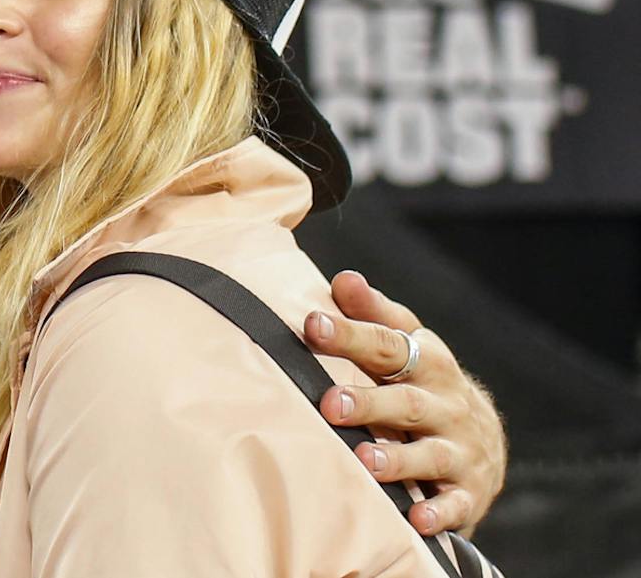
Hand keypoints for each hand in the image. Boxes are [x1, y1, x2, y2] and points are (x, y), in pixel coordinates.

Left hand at [307, 269, 506, 537]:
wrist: (484, 442)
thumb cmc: (424, 383)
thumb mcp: (406, 344)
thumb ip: (373, 314)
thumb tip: (344, 279)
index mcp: (428, 363)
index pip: (388, 344)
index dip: (351, 334)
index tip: (312, 324)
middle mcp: (447, 405)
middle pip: (407, 402)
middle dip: (369, 403)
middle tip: (330, 404)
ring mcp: (460, 450)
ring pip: (430, 454)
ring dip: (398, 458)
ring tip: (365, 460)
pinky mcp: (467, 492)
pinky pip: (455, 504)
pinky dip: (437, 512)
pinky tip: (415, 517)